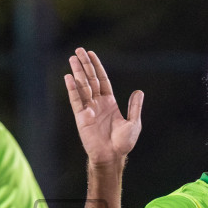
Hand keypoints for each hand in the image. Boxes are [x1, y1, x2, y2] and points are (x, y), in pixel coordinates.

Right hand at [64, 47, 142, 165]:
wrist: (112, 156)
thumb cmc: (123, 143)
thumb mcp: (134, 123)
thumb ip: (135, 107)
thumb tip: (139, 91)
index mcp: (109, 103)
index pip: (102, 80)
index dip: (97, 67)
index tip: (91, 54)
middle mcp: (97, 103)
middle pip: (90, 79)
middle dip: (85, 65)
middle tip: (78, 50)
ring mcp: (88, 109)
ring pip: (82, 86)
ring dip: (77, 72)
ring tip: (72, 58)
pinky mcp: (81, 117)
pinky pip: (76, 100)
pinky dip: (72, 89)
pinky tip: (69, 77)